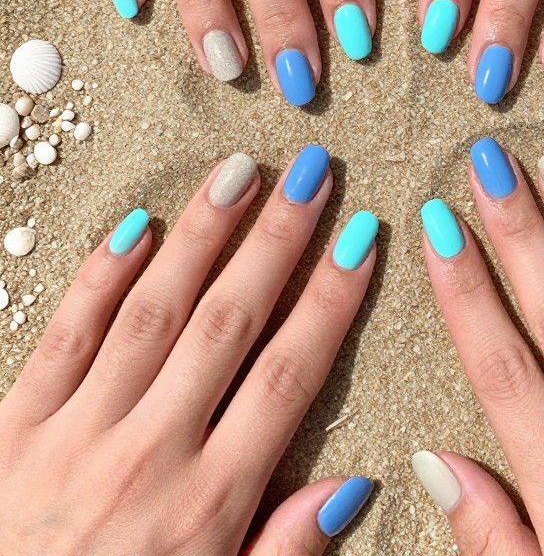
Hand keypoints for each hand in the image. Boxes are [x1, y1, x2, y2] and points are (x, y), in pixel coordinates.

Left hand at [0, 147, 378, 553]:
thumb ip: (282, 551)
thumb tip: (351, 487)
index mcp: (207, 505)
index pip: (288, 377)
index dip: (330, 301)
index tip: (360, 240)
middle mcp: (148, 454)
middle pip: (228, 323)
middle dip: (277, 241)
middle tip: (311, 176)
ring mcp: (77, 433)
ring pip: (153, 311)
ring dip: (202, 235)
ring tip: (240, 174)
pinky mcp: (16, 425)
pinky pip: (65, 336)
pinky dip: (101, 277)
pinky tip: (137, 227)